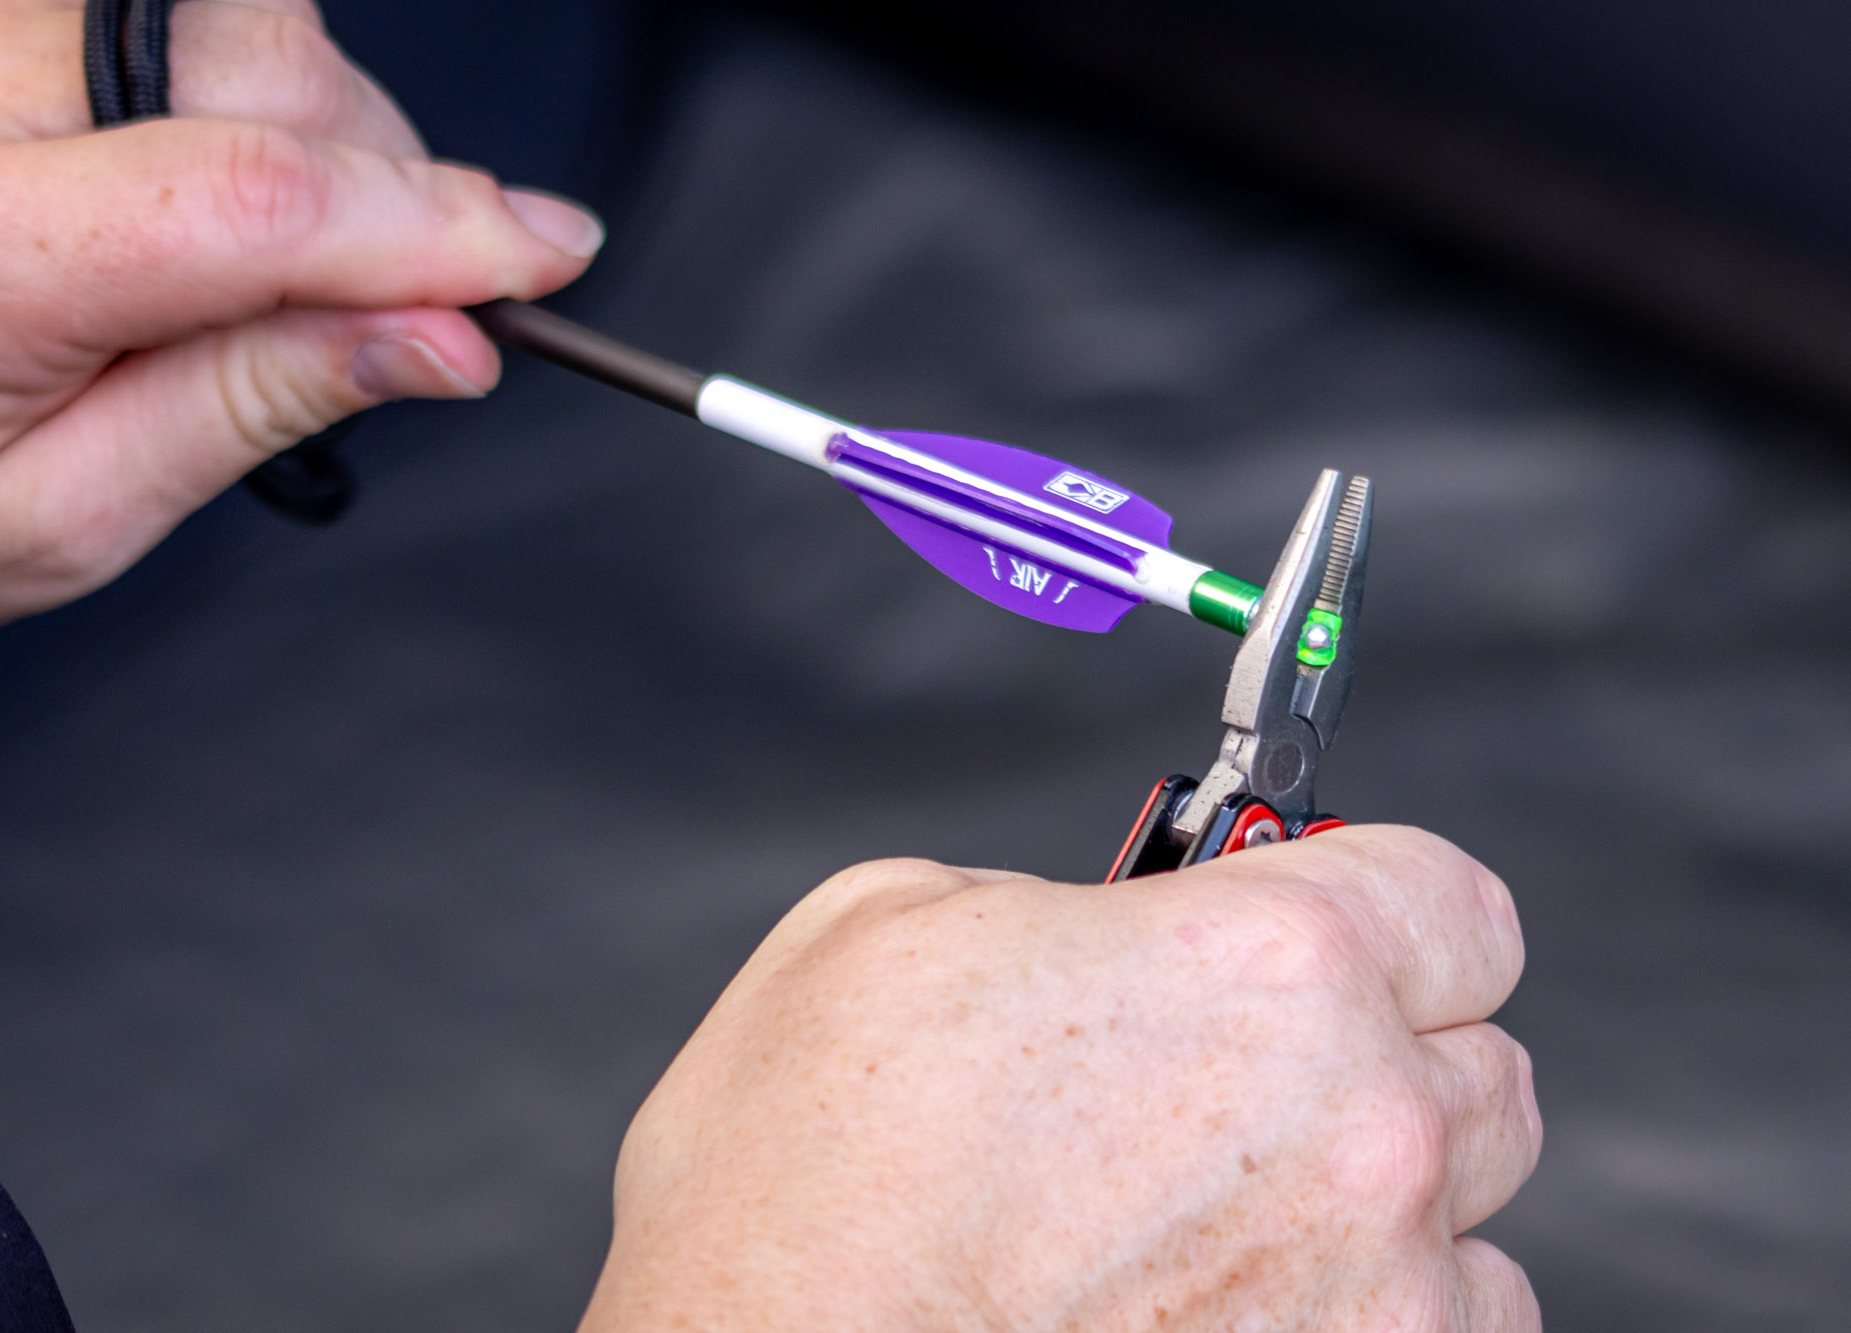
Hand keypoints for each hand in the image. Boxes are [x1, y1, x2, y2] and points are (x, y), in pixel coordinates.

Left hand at [0, 0, 601, 642]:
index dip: (432, 225)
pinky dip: (216, 79)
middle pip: (253, 64)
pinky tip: (184, 166)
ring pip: (219, 14)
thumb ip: (252, 407)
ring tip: (250, 244)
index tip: (541, 256)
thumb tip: (439, 340)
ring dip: (297, 117)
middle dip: (377, 170)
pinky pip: (152, 5)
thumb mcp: (59, 519)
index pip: (253, 201)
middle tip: (386, 288)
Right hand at [582, 826, 1540, 1331]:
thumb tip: (1109, 940)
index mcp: (1269, 963)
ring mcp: (1380, 1305)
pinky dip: (1361, 1329)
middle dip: (1379, 1059)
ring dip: (1378, 1214)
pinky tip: (1234, 1316)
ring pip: (1472, 1229)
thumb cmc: (800, 1188)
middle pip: (1481, 1065)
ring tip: (1218, 1228)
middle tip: (1243, 1083)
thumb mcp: (891, 928)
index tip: (1342, 932)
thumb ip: (1060, 904)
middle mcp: (1364, 1132)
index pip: (1453, 902)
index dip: (1385, 908)